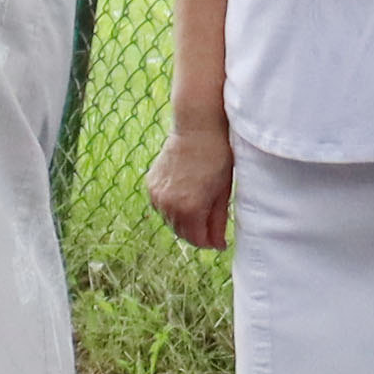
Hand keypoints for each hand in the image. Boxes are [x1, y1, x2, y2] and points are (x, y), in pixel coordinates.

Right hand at [146, 125, 234, 253]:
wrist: (197, 128)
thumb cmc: (216, 157)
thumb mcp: (222, 192)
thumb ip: (218, 221)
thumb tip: (217, 244)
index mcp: (190, 208)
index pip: (197, 240)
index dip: (210, 243)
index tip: (219, 242)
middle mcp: (169, 205)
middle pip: (182, 233)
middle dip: (197, 234)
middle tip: (210, 228)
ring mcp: (157, 195)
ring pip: (170, 221)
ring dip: (183, 221)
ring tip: (198, 210)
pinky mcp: (151, 185)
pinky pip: (161, 206)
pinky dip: (172, 208)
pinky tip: (184, 197)